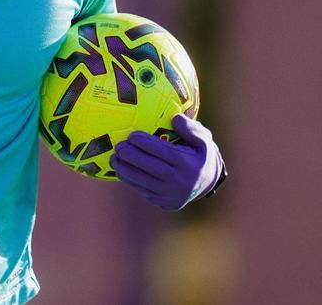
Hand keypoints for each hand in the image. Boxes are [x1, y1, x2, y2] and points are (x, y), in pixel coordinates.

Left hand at [110, 113, 224, 210]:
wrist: (207, 182)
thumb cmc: (201, 154)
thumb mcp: (204, 139)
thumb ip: (191, 128)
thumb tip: (174, 118)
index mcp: (188, 164)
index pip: (163, 152)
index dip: (146, 143)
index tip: (132, 135)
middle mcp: (180, 181)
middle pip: (150, 168)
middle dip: (131, 156)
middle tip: (119, 146)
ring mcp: (171, 195)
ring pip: (143, 181)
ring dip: (125, 170)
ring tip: (114, 158)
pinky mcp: (164, 203)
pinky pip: (143, 190)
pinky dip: (130, 180)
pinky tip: (121, 169)